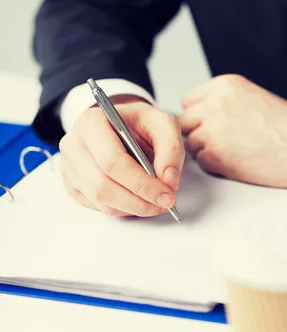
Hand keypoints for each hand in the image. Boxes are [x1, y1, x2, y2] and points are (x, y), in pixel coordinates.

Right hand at [59, 95, 184, 216]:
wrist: (120, 124)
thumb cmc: (138, 123)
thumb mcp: (162, 123)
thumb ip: (171, 149)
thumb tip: (169, 180)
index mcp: (92, 123)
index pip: (112, 162)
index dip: (141, 183)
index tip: (167, 194)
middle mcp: (74, 145)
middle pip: (103, 185)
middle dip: (139, 201)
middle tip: (165, 203)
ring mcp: (69, 167)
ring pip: (100, 200)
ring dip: (133, 208)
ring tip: (156, 203)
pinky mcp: (72, 185)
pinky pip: (97, 206)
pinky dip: (123, 209)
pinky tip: (139, 200)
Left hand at [179, 75, 286, 187]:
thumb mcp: (253, 96)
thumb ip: (223, 101)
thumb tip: (201, 115)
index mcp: (224, 86)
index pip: (188, 99)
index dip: (198, 114)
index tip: (208, 123)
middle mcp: (214, 104)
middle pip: (185, 121)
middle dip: (197, 132)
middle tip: (219, 141)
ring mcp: (212, 130)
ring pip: (190, 142)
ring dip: (204, 150)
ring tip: (232, 151)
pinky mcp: (215, 155)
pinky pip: (200, 161)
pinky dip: (213, 165)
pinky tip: (236, 161)